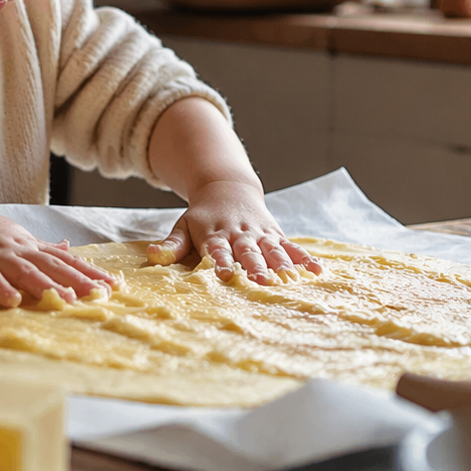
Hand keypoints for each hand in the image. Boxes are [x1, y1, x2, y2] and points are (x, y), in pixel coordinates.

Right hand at [0, 197, 116, 306]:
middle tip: (101, 295)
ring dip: (47, 286)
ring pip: (24, 271)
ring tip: (68, 301)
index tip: (111, 284)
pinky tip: (12, 302)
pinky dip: (1, 288)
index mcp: (27, 244)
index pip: (64, 259)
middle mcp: (16, 248)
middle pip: (51, 265)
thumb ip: (40, 246)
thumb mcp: (14, 234)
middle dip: (77, 281)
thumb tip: (69, 248)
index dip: (88, 271)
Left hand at [148, 179, 322, 284]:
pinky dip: (305, 259)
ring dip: (282, 265)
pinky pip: (292, 247)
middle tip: (261, 282)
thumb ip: (171, 245)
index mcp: (215, 234)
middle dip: (255, 267)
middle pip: (248, 252)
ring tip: (291, 280)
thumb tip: (151, 256)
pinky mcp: (275, 234)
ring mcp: (260, 234)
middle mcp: (239, 234)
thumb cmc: (202, 217)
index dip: (222, 262)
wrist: (227, 188)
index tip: (226, 275)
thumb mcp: (183, 226)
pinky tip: (318, 272)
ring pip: (272, 250)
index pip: (218, 250)